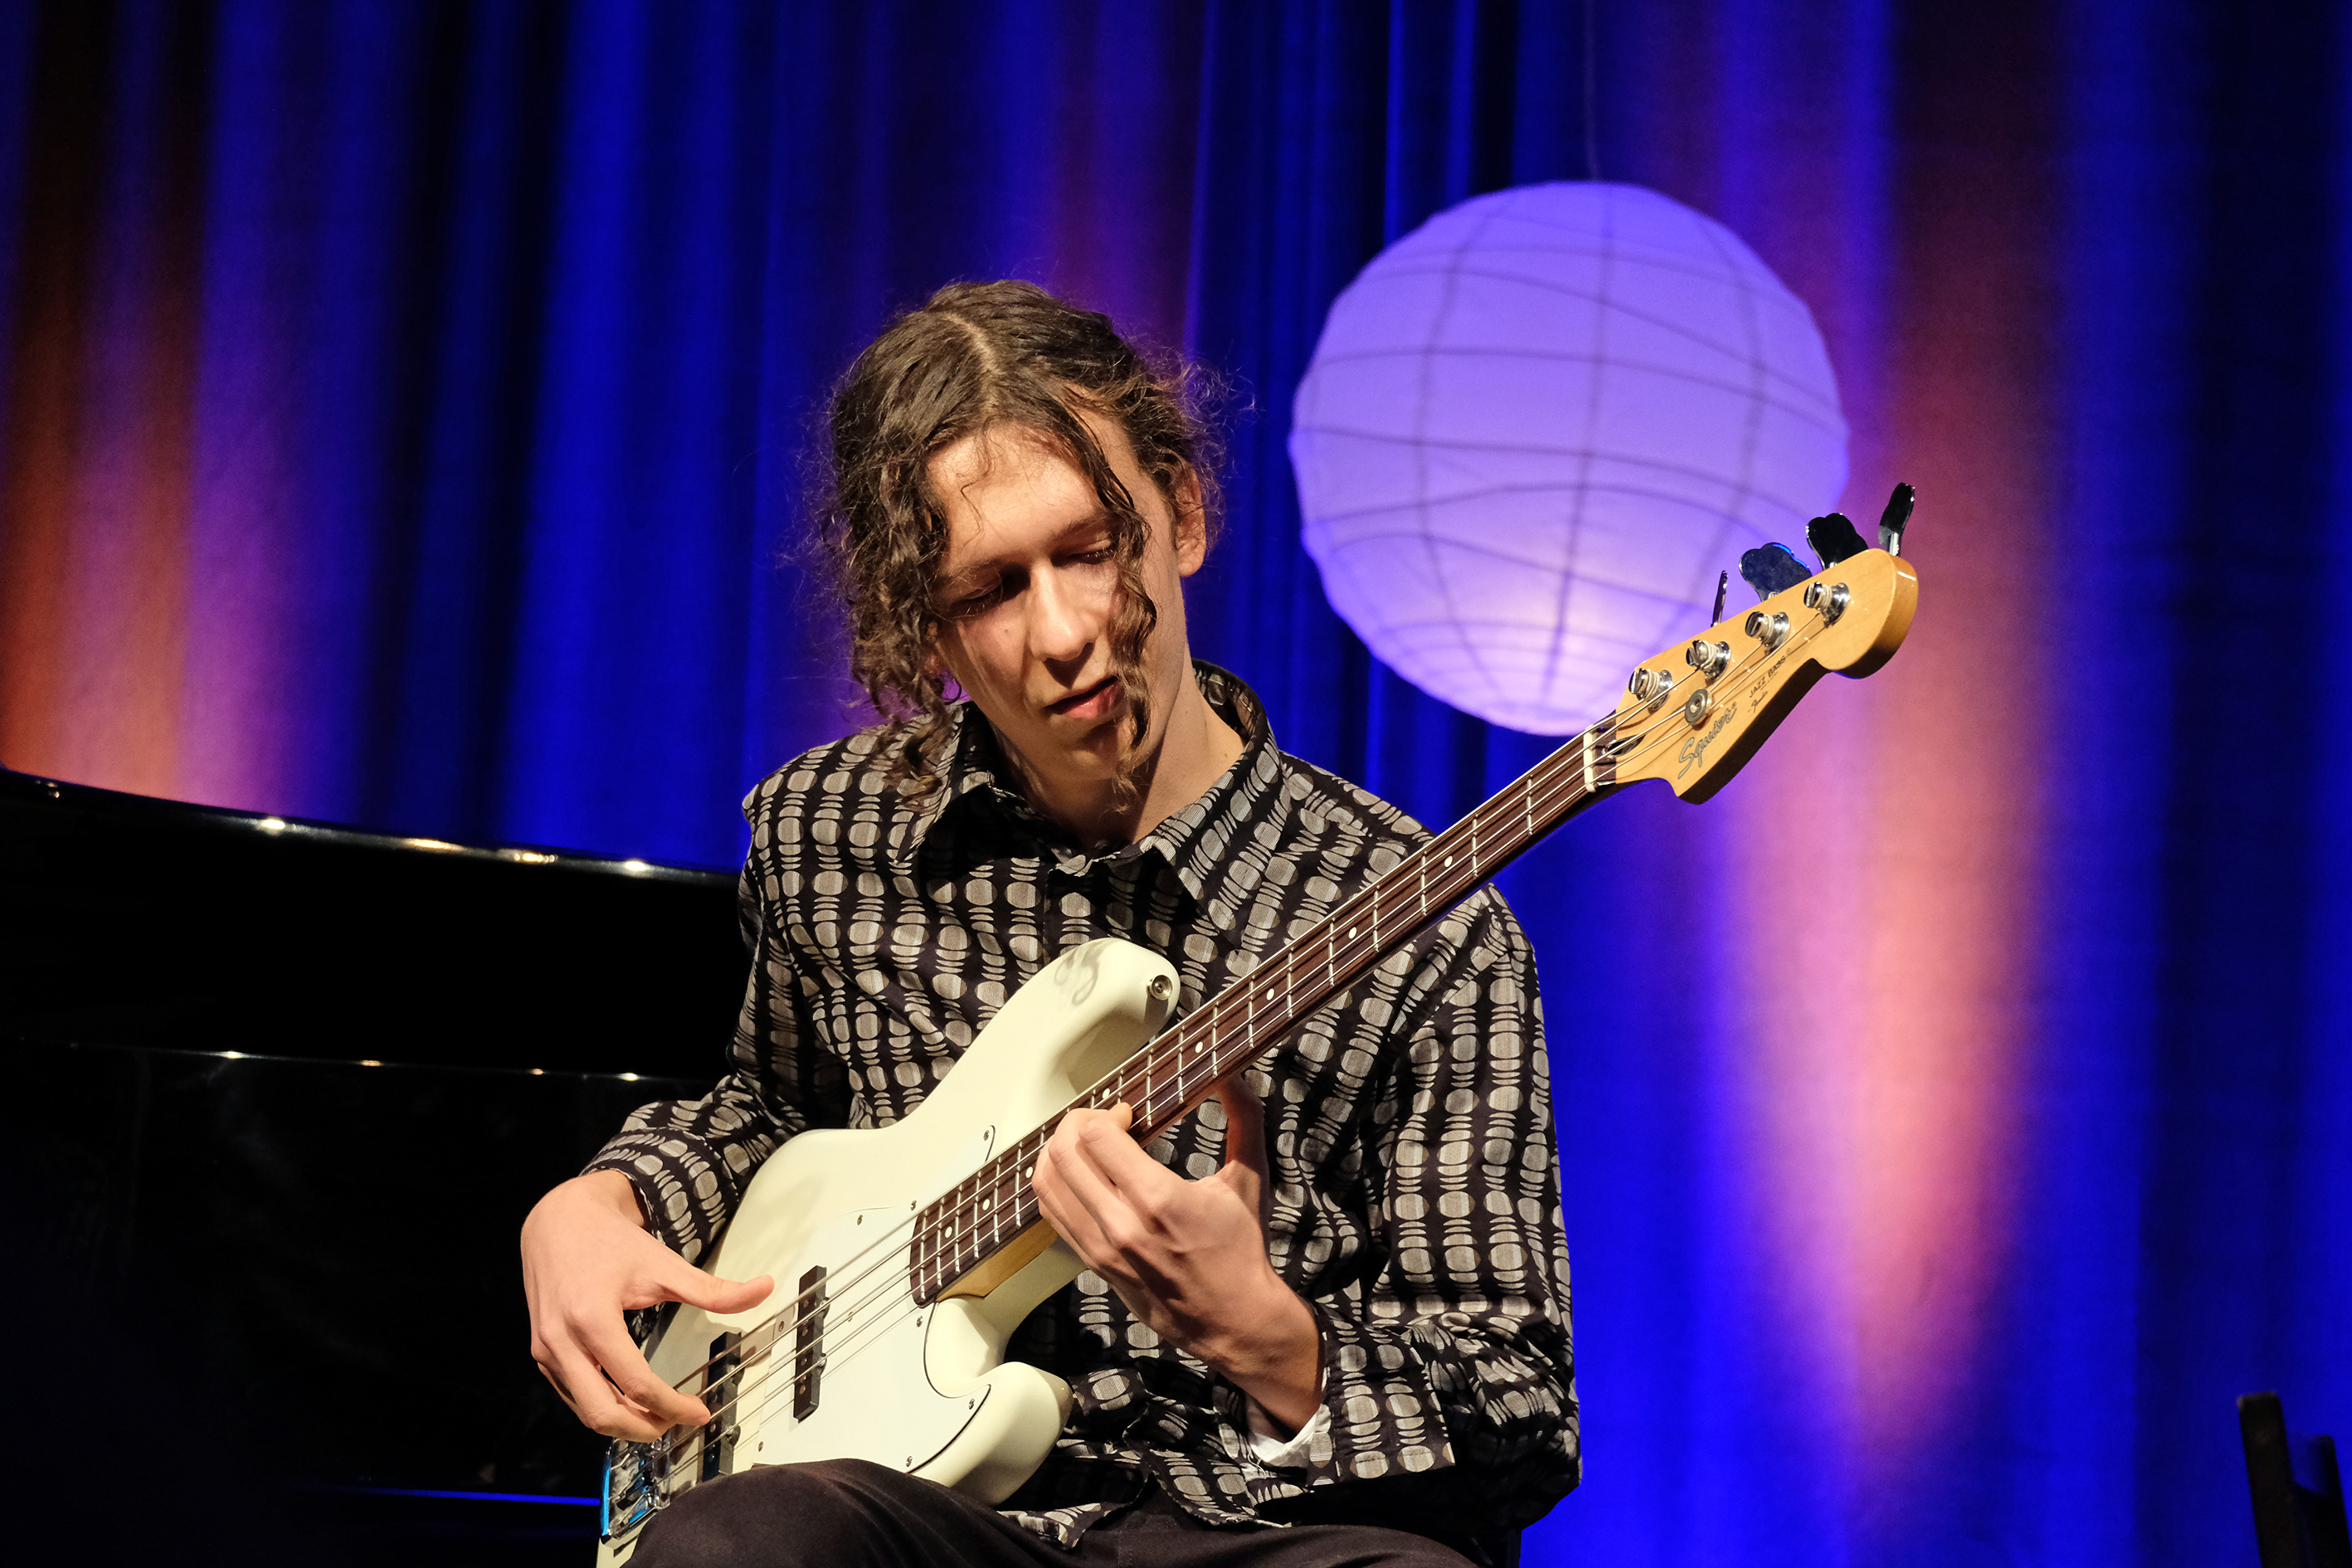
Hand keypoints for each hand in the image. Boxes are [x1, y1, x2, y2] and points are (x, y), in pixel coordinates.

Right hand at [520, 1169, 773, 1441]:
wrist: (559, 1221)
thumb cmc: (610, 1241)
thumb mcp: (663, 1264)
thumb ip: (713, 1288)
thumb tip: (764, 1288)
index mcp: (592, 1319)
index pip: (636, 1384)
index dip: (673, 1406)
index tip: (700, 1412)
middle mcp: (561, 1341)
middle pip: (602, 1413)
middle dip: (644, 1428)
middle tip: (678, 1422)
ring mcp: (545, 1351)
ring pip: (584, 1412)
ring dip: (624, 1423)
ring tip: (660, 1414)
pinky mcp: (541, 1354)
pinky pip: (573, 1396)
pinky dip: (603, 1406)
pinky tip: (630, 1399)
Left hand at [1031, 1077, 1320, 1429]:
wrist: (1234, 1321)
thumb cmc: (1242, 1252)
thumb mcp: (1250, 1179)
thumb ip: (1245, 1118)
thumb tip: (1234, 1076)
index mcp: (1159, 1200)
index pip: (1095, 1136)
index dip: (1105, 1112)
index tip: (1129, 1114)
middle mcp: (1122, 1226)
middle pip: (1062, 1154)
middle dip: (1078, 1124)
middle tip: (1105, 1124)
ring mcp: (1101, 1249)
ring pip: (1047, 1184)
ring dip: (1061, 1152)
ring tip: (1090, 1147)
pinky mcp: (1093, 1264)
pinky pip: (1052, 1213)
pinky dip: (1059, 1184)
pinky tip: (1086, 1177)